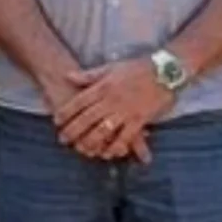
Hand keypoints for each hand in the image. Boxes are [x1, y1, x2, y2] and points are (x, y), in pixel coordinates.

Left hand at [53, 59, 170, 162]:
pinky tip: (108, 153)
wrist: (164, 70)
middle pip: (87, 118)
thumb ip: (89, 75)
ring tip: (81, 149)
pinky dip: (116, 147)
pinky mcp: (140, 120)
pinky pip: (125, 137)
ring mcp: (125, 111)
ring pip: (103, 130)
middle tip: (63, 140)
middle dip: (73, 131)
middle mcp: (111, 99)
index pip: (79, 101)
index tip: (56, 121)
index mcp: (103, 86)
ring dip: (90, 142)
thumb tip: (68, 76)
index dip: (66, 112)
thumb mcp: (110, 67)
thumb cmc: (137, 67)